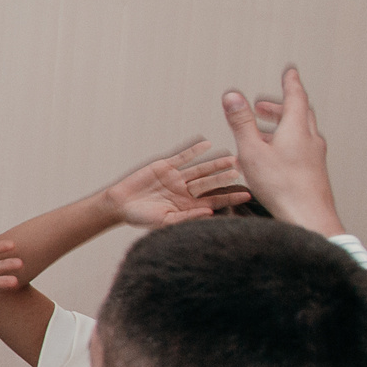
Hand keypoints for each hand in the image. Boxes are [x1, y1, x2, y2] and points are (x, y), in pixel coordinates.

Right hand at [103, 139, 248, 229]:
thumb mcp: (164, 222)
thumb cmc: (140, 217)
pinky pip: (183, 157)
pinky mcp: (165, 167)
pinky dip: (194, 151)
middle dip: (225, 178)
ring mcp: (176, 178)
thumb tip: (210, 211)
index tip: (247, 195)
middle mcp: (185, 191)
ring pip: (200, 169)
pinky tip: (207, 145)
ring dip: (215, 164)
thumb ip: (187, 217)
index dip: (230, 197)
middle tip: (243, 172)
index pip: (214, 200)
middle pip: (210, 183)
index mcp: (188, 206)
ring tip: (231, 159)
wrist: (119, 204)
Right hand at [222, 66, 344, 235]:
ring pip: (299, 132)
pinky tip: (271, 157)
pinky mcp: (313, 170)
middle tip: (262, 105)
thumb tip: (232, 96)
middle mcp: (310, 139)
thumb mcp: (252, 151)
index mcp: (297, 128)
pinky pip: (300, 147)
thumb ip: (241, 123)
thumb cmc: (282, 186)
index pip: (296, 96)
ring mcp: (314, 155)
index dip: (290, 82)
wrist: (308, 216)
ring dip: (281, 126)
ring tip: (261, 132)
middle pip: (299, 113)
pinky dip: (285, 142)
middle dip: (280, 106)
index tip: (289, 71)